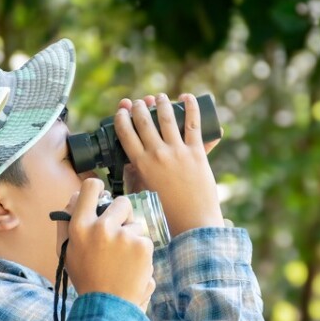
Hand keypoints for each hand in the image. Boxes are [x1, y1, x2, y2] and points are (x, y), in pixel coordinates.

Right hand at [58, 178, 154, 305]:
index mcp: (80, 227)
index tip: (101, 194)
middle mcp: (101, 227)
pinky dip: (140, 250)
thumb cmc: (86, 279)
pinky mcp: (143, 245)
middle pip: (121, 202)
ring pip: (136, 223)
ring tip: (122, 258)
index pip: (91, 188)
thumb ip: (68, 222)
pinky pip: (144, 238)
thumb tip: (76, 196)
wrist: (108, 306)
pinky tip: (131, 265)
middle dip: (122, 215)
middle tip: (117, 234)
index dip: (98, 188)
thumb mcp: (67, 251)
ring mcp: (124, 235)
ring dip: (132, 236)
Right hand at [113, 93, 223, 234]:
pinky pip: (193, 124)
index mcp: (141, 164)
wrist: (193, 223)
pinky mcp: (196, 153)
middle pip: (144, 121)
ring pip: (166, 118)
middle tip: (140, 102)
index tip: (123, 110)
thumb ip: (135, 177)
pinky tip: (187, 97)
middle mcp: (157, 154)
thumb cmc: (167, 214)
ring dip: (161, 103)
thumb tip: (130, 165)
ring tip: (160, 97)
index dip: (122, 117)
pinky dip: (190, 108)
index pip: (126, 133)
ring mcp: (178, 152)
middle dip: (140, 107)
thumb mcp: (143, 193)